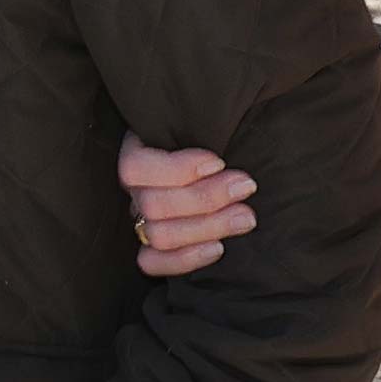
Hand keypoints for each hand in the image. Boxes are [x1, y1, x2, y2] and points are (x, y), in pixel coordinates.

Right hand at [118, 134, 250, 275]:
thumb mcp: (211, 124)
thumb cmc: (222, 137)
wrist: (231, 168)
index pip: (135, 167)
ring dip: (207, 226)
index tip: (219, 162)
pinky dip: (184, 259)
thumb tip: (224, 118)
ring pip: (157, 235)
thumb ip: (209, 124)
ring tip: (245, 217)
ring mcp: (141, 219)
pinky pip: (151, 263)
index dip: (176, 170)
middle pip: (152, 205)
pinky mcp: (152, 248)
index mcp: (139, 149)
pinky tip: (218, 248)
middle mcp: (135, 188)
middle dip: (206, 198)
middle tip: (245, 188)